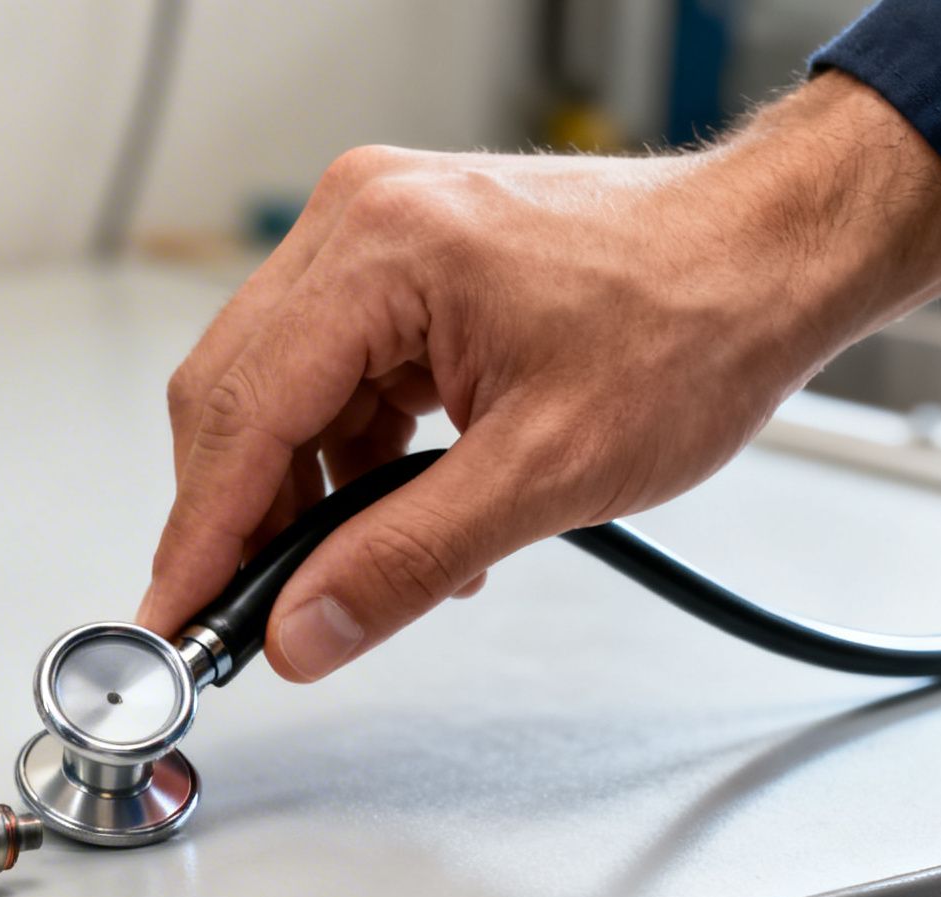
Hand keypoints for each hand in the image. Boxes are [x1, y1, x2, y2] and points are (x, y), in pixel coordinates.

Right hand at [139, 72, 940, 682]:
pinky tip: (394, 510)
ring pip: (272, 392)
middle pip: (232, 396)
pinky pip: (326, 376)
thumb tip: (302, 629)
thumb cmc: (694, 321)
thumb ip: (406, 559)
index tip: (171, 617)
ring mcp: (371, 236)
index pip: (242, 413)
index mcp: (383, 249)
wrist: (770, 255)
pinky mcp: (394, 264)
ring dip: (299, 491)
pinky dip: (343, 456)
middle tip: (248, 616)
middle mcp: (357, 223)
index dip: (199, 533)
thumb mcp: (549, 470)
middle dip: (238, 517)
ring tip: (357, 569)